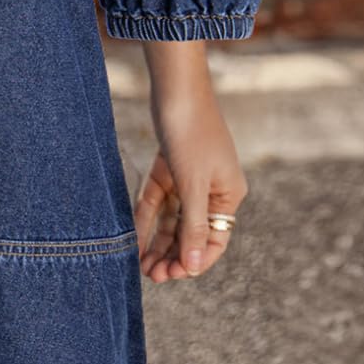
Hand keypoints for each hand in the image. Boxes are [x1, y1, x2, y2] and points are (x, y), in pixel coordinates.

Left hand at [133, 56, 247, 281]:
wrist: (175, 87)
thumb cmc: (191, 133)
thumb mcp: (192, 184)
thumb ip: (193, 226)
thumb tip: (193, 265)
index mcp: (228, 195)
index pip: (215, 239)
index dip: (195, 260)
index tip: (173, 276)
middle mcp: (212, 189)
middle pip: (192, 232)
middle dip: (173, 255)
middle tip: (151, 276)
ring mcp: (190, 178)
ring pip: (174, 219)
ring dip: (159, 242)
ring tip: (142, 266)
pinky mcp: (169, 166)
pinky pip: (158, 200)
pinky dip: (148, 217)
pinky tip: (134, 237)